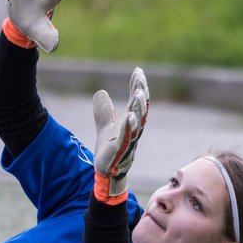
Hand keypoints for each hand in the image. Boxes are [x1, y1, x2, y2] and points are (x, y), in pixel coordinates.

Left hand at [92, 67, 149, 202]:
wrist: (106, 171)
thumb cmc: (109, 148)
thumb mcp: (105, 125)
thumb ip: (104, 110)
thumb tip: (101, 92)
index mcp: (131, 122)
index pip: (136, 102)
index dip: (138, 87)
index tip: (138, 71)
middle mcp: (133, 130)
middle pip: (141, 110)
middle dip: (142, 95)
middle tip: (141, 81)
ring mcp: (128, 141)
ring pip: (137, 123)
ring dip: (138, 109)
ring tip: (137, 95)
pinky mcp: (120, 151)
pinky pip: (126, 139)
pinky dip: (128, 128)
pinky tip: (128, 117)